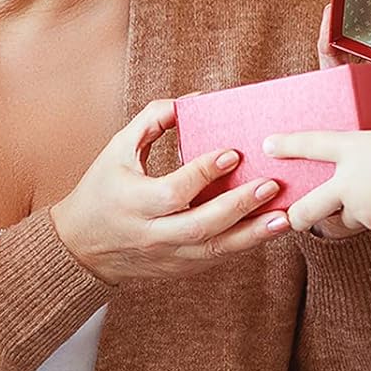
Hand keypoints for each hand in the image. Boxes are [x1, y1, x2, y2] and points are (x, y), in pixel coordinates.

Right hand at [50, 99, 290, 284]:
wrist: (83, 246)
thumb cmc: (102, 191)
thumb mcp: (116, 152)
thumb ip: (148, 123)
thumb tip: (186, 104)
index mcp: (133, 202)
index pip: (174, 191)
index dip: (203, 173)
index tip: (232, 153)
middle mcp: (151, 233)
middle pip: (201, 225)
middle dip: (239, 205)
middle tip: (271, 185)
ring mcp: (168, 254)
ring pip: (216, 248)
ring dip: (254, 233)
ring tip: (287, 217)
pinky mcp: (180, 267)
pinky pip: (217, 257)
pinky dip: (246, 244)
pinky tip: (270, 229)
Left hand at [309, 5, 366, 238]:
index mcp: (353, 148)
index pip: (311, 144)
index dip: (287, 145)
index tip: (268, 146)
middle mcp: (349, 181)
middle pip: (308, 207)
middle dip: (297, 216)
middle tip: (292, 218)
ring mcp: (362, 208)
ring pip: (350, 218)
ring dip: (357, 214)